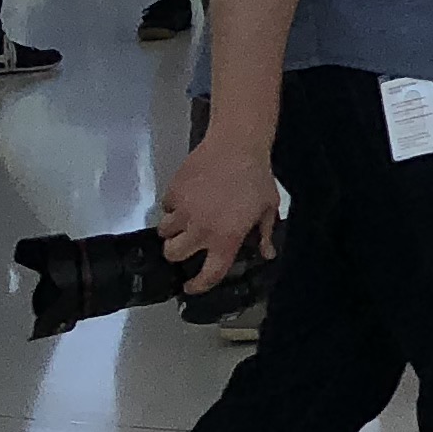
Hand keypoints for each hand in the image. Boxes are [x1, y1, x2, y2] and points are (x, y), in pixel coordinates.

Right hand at [157, 133, 280, 292]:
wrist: (237, 144)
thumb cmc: (257, 176)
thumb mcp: (268, 207)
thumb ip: (265, 233)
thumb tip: (267, 254)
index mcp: (226, 238)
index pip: (209, 273)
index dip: (198, 285)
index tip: (192, 287)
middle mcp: (201, 230)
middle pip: (173, 255)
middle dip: (177, 253)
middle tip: (187, 244)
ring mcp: (183, 211)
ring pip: (164, 233)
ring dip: (172, 230)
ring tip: (185, 220)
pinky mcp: (173, 193)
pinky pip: (165, 207)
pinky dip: (172, 207)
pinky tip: (187, 198)